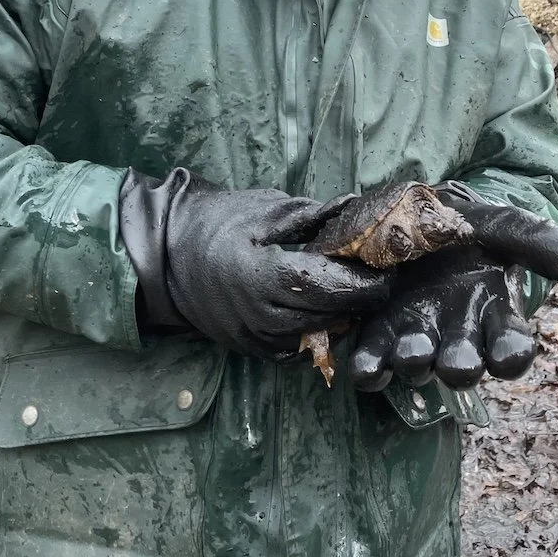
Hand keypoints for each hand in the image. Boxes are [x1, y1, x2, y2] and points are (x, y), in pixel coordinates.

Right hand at [120, 169, 391, 358]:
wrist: (169, 253)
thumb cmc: (219, 222)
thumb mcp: (267, 209)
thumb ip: (315, 215)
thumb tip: (358, 207)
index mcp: (269, 276)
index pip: (334, 288)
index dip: (367, 281)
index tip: (388, 266)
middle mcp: (264, 316)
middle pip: (333, 316)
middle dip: (362, 299)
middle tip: (381, 276)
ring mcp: (257, 338)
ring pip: (319, 336)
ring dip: (343, 316)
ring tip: (356, 289)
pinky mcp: (253, 349)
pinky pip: (298, 347)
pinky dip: (317, 328)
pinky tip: (325, 305)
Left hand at [348, 195, 557, 391]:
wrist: (410, 217)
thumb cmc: (462, 228)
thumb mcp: (495, 224)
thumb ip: (530, 237)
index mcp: (493, 311)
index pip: (510, 345)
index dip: (511, 354)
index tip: (508, 355)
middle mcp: (457, 335)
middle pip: (463, 363)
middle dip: (460, 365)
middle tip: (457, 364)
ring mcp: (417, 336)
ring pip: (418, 363)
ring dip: (415, 362)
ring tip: (412, 353)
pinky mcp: (379, 334)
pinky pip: (373, 362)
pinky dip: (369, 368)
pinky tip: (366, 367)